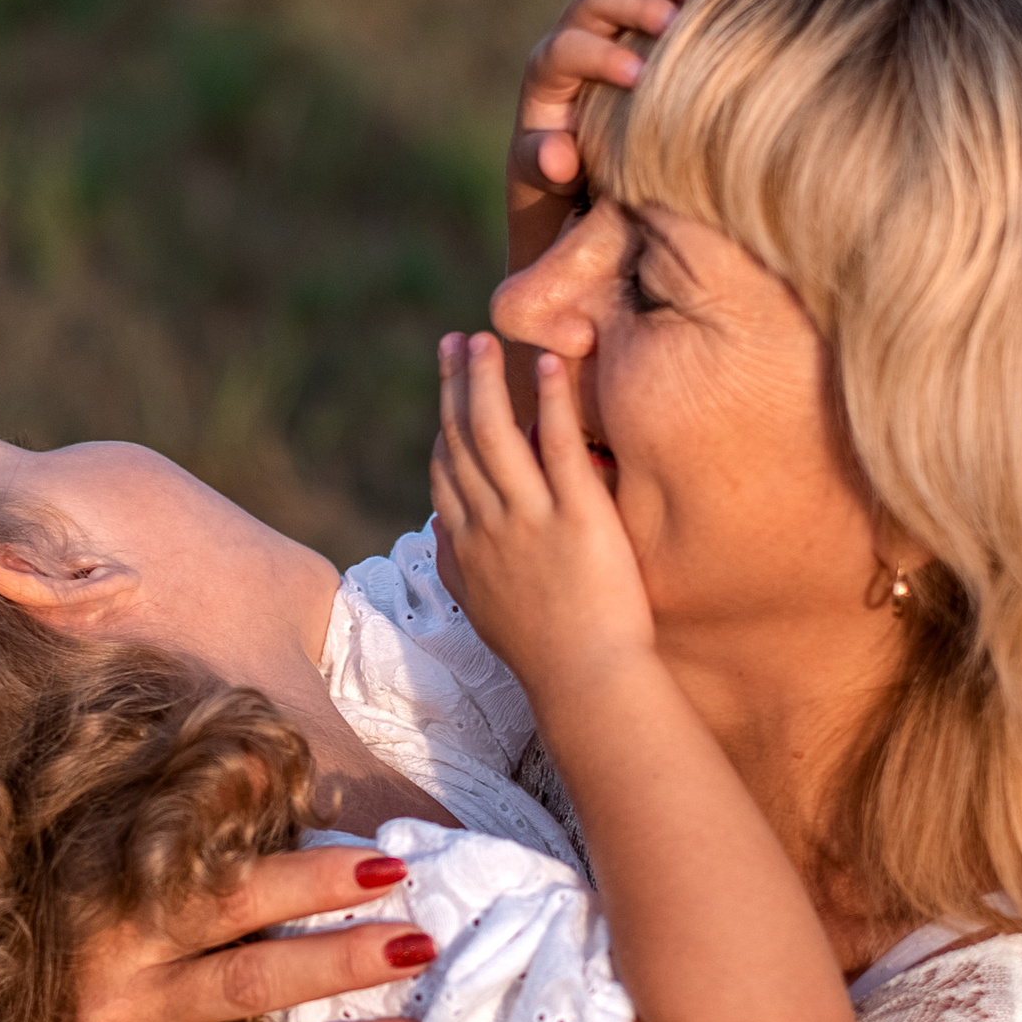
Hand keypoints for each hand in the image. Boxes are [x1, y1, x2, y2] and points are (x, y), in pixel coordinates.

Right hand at [77, 844, 434, 1021]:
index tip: (388, 868)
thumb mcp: (116, 872)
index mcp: (116, 930)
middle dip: (344, 962)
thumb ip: (192, 827)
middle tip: (420, 944)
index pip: (226, 900)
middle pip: (251, 982)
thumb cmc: (92, 940)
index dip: (310, 883)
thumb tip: (267, 756)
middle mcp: (119, 1008)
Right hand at [431, 327, 654, 706]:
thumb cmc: (542, 653)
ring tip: (487, 338)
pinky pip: (558, 446)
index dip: (445, 420)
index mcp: (466, 546)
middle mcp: (489, 525)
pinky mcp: (578, 517)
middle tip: (457, 340)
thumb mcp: (483, 610)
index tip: (449, 384)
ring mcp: (531, 518)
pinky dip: (551, 401)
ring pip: (497, 433)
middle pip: (462, 439)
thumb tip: (436, 531)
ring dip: (488, 380)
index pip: (445, 469)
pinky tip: (551, 364)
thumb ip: (455, 567)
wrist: (585, 682)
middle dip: (456, 384)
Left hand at [507, 0, 713, 275]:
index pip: (564, 50)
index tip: (636, 78)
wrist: (585, 172)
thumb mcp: (548, 188)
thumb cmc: (570, 189)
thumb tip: (557, 154)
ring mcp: (609, 14)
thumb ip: (544, 169)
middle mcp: (575, 36)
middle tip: (673, 21)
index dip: (597, 56)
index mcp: (549, 78)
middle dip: (632, 3)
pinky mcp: (641, 2)